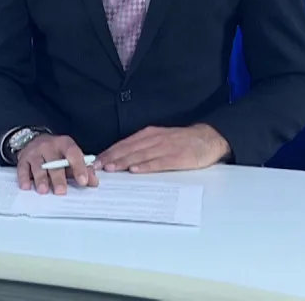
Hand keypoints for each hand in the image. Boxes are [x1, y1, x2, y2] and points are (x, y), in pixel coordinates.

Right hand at [15, 133, 99, 194]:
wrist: (35, 140)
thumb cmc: (57, 152)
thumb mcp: (71, 156)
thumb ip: (83, 169)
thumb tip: (94, 182)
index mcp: (64, 144)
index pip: (73, 153)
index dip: (79, 167)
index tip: (83, 181)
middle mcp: (49, 146)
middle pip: (54, 162)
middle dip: (58, 178)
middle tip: (61, 191)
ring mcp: (35, 152)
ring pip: (38, 165)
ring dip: (40, 179)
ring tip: (43, 190)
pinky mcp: (23, 158)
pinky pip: (23, 168)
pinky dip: (24, 178)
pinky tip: (27, 186)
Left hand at [95, 124, 230, 173]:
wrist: (208, 137)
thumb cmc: (182, 141)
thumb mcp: (160, 138)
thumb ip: (143, 146)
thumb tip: (123, 158)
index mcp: (149, 134)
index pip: (124, 144)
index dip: (109, 152)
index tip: (96, 160)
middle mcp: (154, 139)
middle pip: (129, 149)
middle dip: (111, 158)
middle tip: (97, 167)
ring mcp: (166, 148)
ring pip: (140, 155)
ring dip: (124, 162)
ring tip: (111, 168)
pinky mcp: (177, 157)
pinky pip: (159, 162)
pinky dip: (146, 166)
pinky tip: (136, 170)